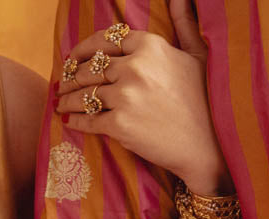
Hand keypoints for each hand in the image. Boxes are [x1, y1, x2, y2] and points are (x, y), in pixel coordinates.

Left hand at [55, 0, 231, 195]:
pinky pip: (89, 120)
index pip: (105, 41)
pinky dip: (76, 121)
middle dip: (72, 75)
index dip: (84, 48)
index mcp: (149, 46)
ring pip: (86, 94)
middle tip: (63, 82)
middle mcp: (134, 67)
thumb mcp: (197, 54)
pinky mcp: (120, 126)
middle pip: (91, 68)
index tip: (74, 57)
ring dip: (68, 98)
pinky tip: (69, 121)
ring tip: (60, 102)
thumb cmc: (206, 100)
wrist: (208, 144)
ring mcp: (126, 97)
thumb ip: (183, 23)